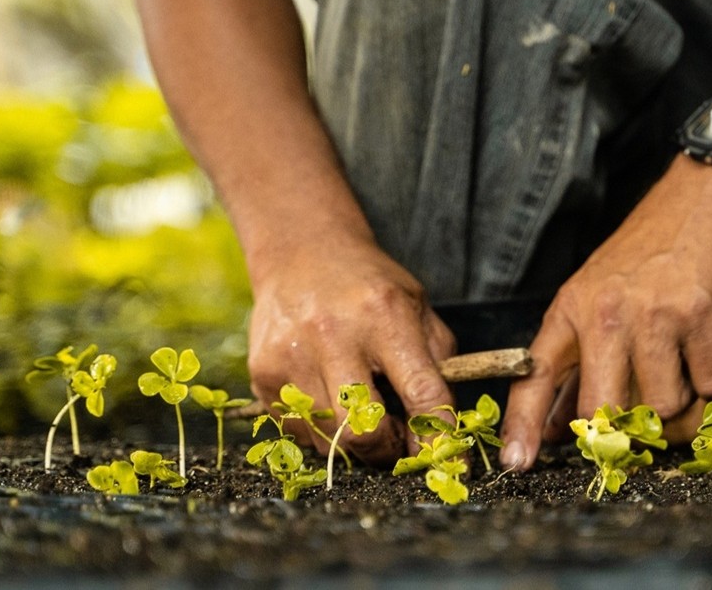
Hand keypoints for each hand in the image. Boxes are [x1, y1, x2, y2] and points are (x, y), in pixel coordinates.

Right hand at [246, 233, 455, 464]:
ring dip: (354, 441)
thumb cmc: (370, 287)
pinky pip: (299, 432)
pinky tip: (330, 401)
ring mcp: (291, 356)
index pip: (422, 392)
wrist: (302, 253)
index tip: (448, 459)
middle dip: (388, 450)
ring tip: (364, 412)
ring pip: (329, 438)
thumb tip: (445, 428)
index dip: (438, 435)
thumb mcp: (418, 308)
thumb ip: (438, 363)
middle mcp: (334, 336)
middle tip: (398, 442)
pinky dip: (322, 432)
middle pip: (363, 430)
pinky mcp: (263, 373)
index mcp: (386, 316)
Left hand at [500, 157, 711, 469]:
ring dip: (681, 401)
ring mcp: (656, 317)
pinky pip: (711, 386)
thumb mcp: (599, 293)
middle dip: (626, 431)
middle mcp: (607, 315)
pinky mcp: (704, 318)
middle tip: (644, 422)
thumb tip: (560, 425)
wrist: (708, 197)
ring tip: (684, 366)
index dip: (523, 424)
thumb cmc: (653, 252)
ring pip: (663, 408)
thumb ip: (580, 359)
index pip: (536, 376)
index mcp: (572, 309)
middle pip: (604, 411)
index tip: (515, 463)